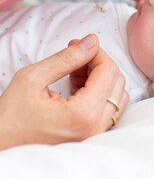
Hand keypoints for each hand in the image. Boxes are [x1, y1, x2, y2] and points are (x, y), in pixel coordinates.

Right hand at [0, 34, 128, 149]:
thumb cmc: (10, 116)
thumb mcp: (33, 78)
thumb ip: (67, 58)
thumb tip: (92, 41)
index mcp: (83, 114)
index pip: (108, 70)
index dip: (95, 51)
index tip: (76, 45)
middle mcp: (95, 127)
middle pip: (117, 81)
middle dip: (98, 62)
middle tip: (74, 56)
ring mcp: (94, 135)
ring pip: (117, 95)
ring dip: (100, 77)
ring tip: (73, 71)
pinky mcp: (90, 137)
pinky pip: (109, 108)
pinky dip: (98, 92)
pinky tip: (76, 86)